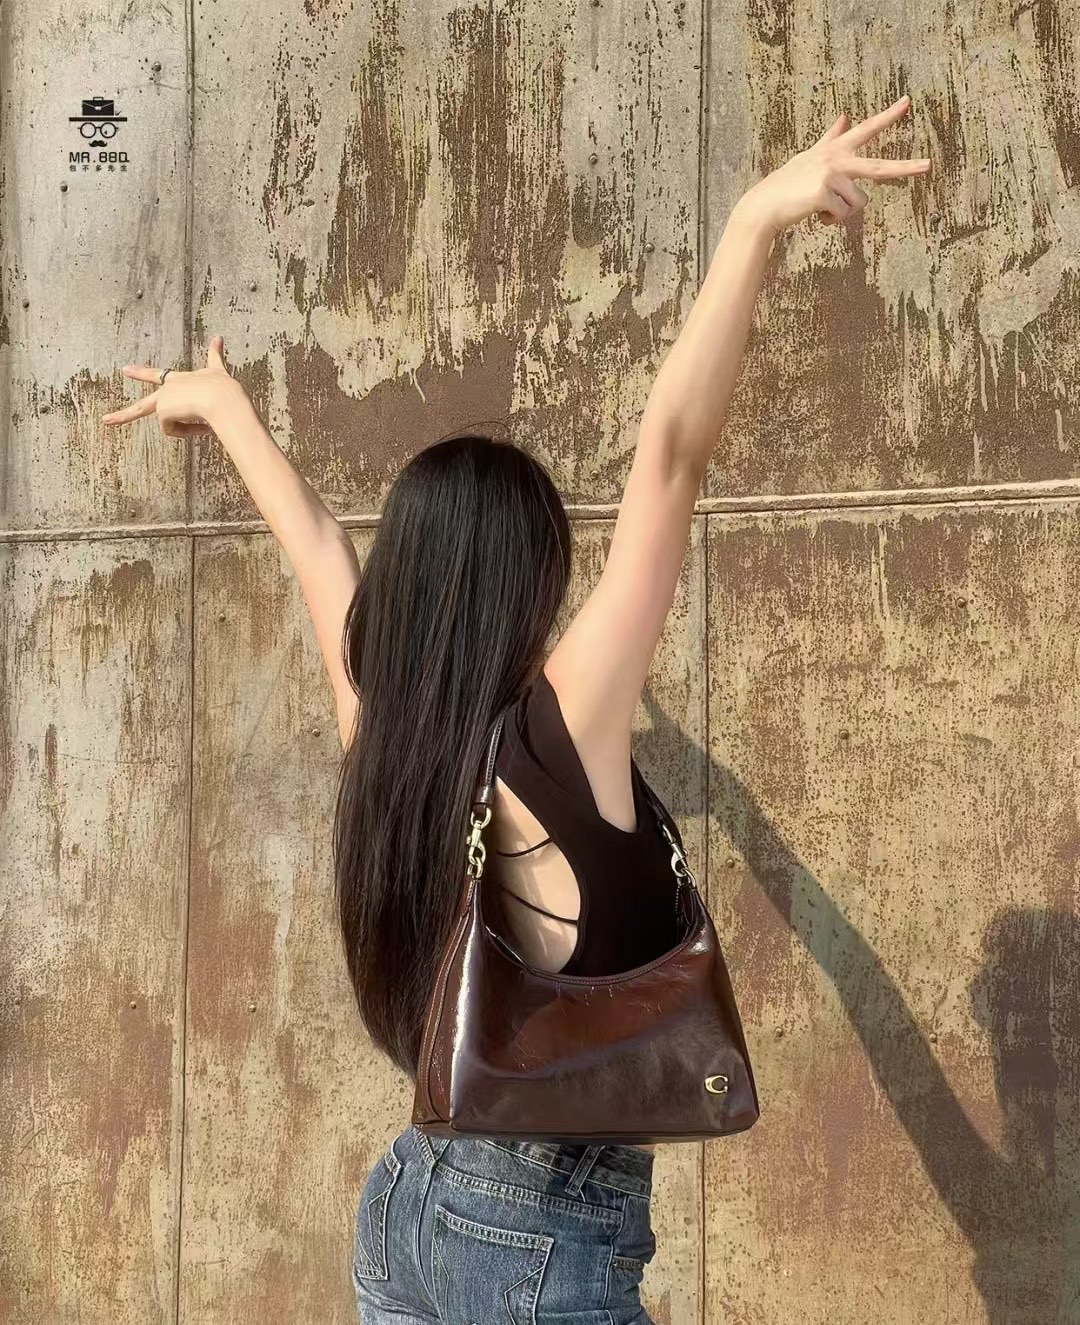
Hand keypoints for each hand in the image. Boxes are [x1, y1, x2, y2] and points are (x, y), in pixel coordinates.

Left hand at [102, 335, 245, 436]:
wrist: (220, 397)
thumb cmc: (222, 387)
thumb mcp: (218, 371)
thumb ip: (215, 355)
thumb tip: (219, 336)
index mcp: (178, 380)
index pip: (157, 375)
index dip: (141, 373)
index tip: (125, 370)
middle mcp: (167, 389)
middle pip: (142, 407)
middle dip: (123, 416)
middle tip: (106, 421)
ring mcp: (162, 400)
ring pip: (171, 425)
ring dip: (189, 429)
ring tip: (205, 423)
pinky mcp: (162, 411)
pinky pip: (173, 430)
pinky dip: (188, 431)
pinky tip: (200, 425)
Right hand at [738, 95, 930, 235]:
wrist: (765, 205)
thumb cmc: (787, 184)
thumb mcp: (810, 156)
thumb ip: (830, 137)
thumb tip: (844, 115)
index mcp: (836, 150)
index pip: (866, 130)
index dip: (887, 117)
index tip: (907, 103)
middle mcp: (837, 158)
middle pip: (879, 168)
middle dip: (906, 168)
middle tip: (929, 166)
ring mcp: (831, 175)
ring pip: (857, 204)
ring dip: (840, 213)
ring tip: (819, 207)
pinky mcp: (825, 192)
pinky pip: (841, 214)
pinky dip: (830, 220)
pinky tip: (813, 213)